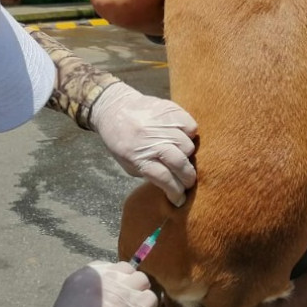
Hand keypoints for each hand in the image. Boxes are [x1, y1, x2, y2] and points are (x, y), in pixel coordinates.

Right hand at [32, 261, 157, 306]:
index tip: (114, 294)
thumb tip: (105, 298)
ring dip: (141, 294)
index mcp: (85, 275)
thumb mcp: (70, 302)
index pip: (109, 266)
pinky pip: (151, 298)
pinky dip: (149, 306)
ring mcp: (120, 290)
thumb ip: (88, 293)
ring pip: (142, 280)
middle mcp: (104, 277)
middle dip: (129, 283)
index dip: (115, 280)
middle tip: (126, 302)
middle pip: (127, 270)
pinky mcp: (133, 306)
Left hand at [89, 82, 197, 206]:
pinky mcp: (170, 110)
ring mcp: (161, 125)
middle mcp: (151, 141)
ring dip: (188, 155)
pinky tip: (182, 137)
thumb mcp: (128, 163)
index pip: (164, 179)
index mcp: (138, 157)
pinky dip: (190, 134)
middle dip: (188, 178)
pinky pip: (191, 127)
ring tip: (182, 155)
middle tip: (188, 181)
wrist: (114, 108)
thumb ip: (148, 173)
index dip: (176, 192)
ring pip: (188, 146)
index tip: (180, 199)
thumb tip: (172, 185)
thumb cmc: (120, 140)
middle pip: (180, 164)